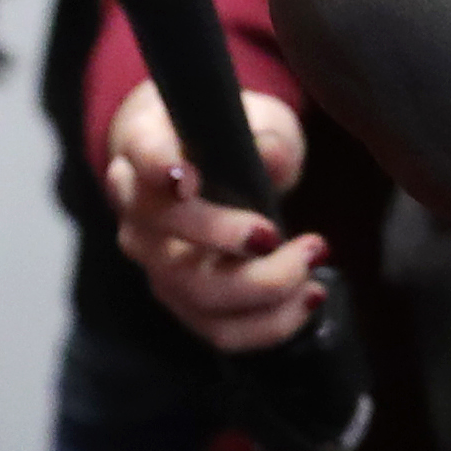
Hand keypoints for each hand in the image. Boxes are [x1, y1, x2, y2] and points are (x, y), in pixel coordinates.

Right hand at [102, 84, 326, 355]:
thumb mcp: (257, 120)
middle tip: (281, 230)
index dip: (157, 168)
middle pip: (165, 237)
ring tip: (313, 259)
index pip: (141, 155)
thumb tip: (269, 152)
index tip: (187, 177)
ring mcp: (155, 264)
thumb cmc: (233, 137)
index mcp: (145, 148)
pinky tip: (311, 295)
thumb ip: (264, 133)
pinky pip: (221, 331)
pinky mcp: (184, 303)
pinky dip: (272, 322)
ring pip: (195, 292)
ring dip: (264, 286)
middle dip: (226, 238)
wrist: (211, 172)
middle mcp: (137, 213)